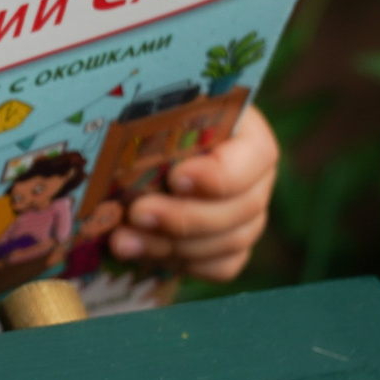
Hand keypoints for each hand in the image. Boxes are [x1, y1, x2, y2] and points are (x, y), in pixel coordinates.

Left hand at [108, 105, 277, 281]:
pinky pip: (222, 266)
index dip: (220, 174)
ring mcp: (246, 213)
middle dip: (185, 216)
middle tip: (136, 214)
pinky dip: (182, 264)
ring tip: (122, 241)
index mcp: (244, 130)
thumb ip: (153, 126)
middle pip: (245, 206)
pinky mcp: (230, 243)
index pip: (256, 154)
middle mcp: (254, 174)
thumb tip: (133, 143)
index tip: (175, 178)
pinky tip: (141, 254)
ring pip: (233, 241)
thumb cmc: (142, 120)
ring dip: (174, 245)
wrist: (131, 150)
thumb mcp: (150, 114)